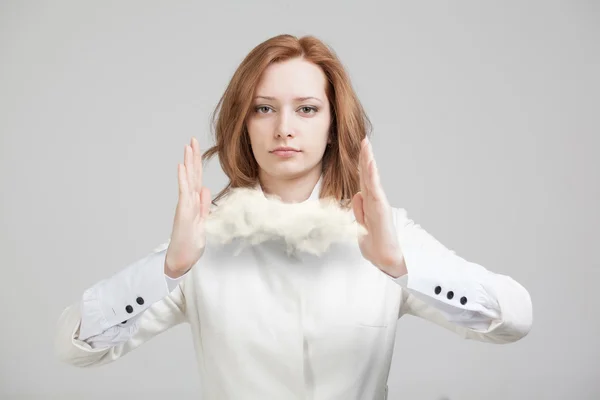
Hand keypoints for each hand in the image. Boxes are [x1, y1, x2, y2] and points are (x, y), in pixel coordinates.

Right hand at [164, 137, 210, 277]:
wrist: (181, 259)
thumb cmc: (190, 242)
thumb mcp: (203, 221)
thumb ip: (204, 205)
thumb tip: (205, 189)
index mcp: (195, 203)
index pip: (197, 179)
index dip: (197, 164)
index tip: (196, 148)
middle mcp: (189, 201)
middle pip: (192, 175)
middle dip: (192, 157)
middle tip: (192, 139)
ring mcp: (185, 206)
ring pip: (188, 180)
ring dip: (188, 163)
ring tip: (187, 146)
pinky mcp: (183, 213)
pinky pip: (184, 193)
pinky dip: (183, 179)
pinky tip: (182, 167)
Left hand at [352, 137, 406, 277]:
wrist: (387, 259)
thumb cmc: (375, 245)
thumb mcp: (360, 225)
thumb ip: (359, 210)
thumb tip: (357, 195)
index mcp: (369, 204)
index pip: (364, 181)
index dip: (361, 166)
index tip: (360, 150)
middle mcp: (375, 201)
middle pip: (368, 176)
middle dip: (366, 157)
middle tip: (364, 140)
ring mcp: (379, 204)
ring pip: (372, 179)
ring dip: (369, 163)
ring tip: (367, 147)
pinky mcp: (381, 210)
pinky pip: (375, 190)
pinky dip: (372, 177)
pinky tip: (370, 166)